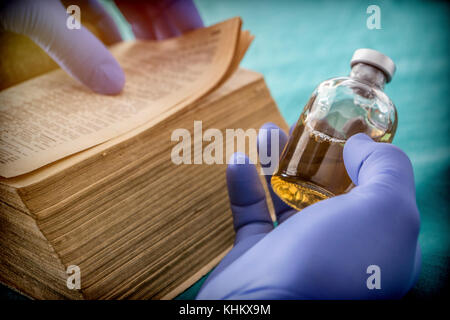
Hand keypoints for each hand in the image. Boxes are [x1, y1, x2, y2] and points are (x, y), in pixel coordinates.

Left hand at [0, 0, 202, 93]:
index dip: (187, 18)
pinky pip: (90, 15)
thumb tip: (112, 89)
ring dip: (135, 42)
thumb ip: (72, 43)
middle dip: (164, 36)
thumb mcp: (34, 6)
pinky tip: (108, 66)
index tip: (201, 49)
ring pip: (122, 9)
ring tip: (150, 78)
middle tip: (177, 75)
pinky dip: (100, 39)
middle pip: (149, 2)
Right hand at [197, 123, 420, 298]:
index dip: (365, 155)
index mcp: (378, 243)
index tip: (347, 125)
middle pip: (328, 190)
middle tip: (302, 126)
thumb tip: (361, 145)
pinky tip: (239, 161)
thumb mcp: (386, 210)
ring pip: (287, 198)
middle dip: (315, 154)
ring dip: (275, 162)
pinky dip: (243, 187)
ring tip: (267, 132)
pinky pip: (251, 215)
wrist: (263, 311)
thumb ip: (387, 169)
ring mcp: (295, 255)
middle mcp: (339, 250)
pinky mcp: (256, 256)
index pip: (377, 192)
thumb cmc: (331, 263)